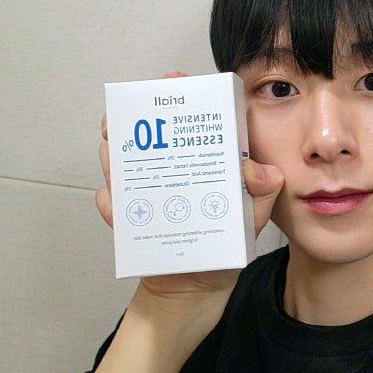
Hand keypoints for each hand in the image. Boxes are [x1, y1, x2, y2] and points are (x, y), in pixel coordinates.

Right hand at [95, 71, 283, 301]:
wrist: (197, 292)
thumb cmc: (226, 248)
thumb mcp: (251, 220)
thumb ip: (262, 196)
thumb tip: (262, 173)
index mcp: (206, 162)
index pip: (194, 120)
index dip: (183, 95)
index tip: (172, 81)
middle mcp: (175, 169)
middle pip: (149, 132)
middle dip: (134, 118)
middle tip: (128, 118)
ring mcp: (150, 191)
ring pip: (122, 159)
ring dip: (114, 153)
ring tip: (115, 156)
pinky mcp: (132, 217)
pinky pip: (112, 203)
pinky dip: (110, 201)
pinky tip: (115, 204)